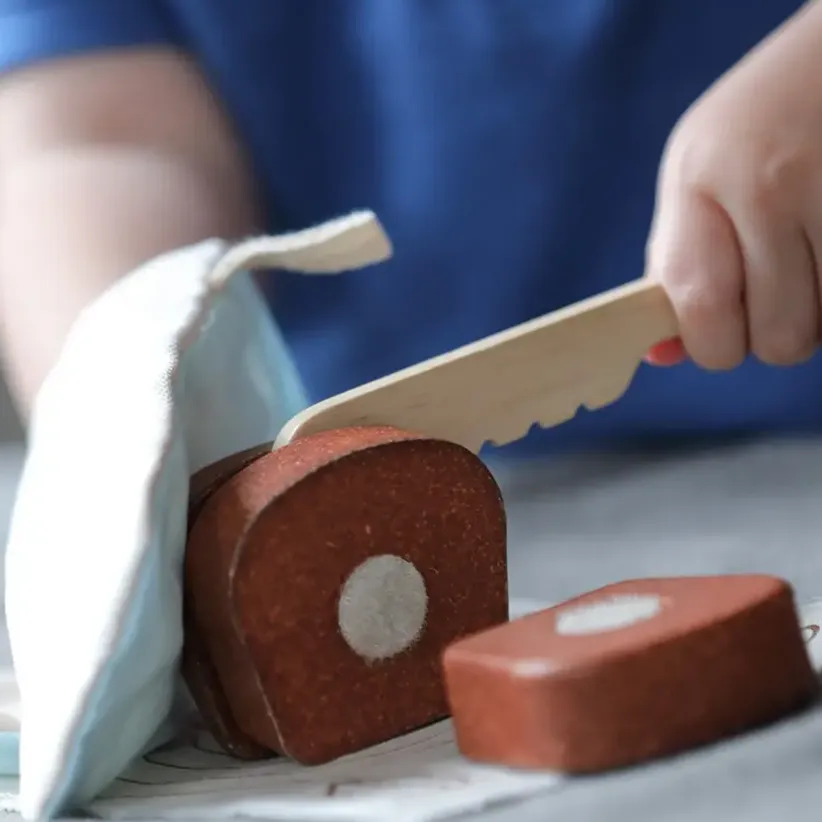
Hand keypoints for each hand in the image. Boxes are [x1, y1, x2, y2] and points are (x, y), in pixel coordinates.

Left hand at [645, 2, 821, 369]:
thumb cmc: (755, 126)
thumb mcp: (695, 175)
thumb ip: (675, 262)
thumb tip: (659, 356)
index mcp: (701, 179)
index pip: (701, 304)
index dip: (712, 344)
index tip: (717, 337)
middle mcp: (768, 183)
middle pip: (777, 337)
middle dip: (772, 335)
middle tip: (772, 294)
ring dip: (814, 315)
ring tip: (805, 258)